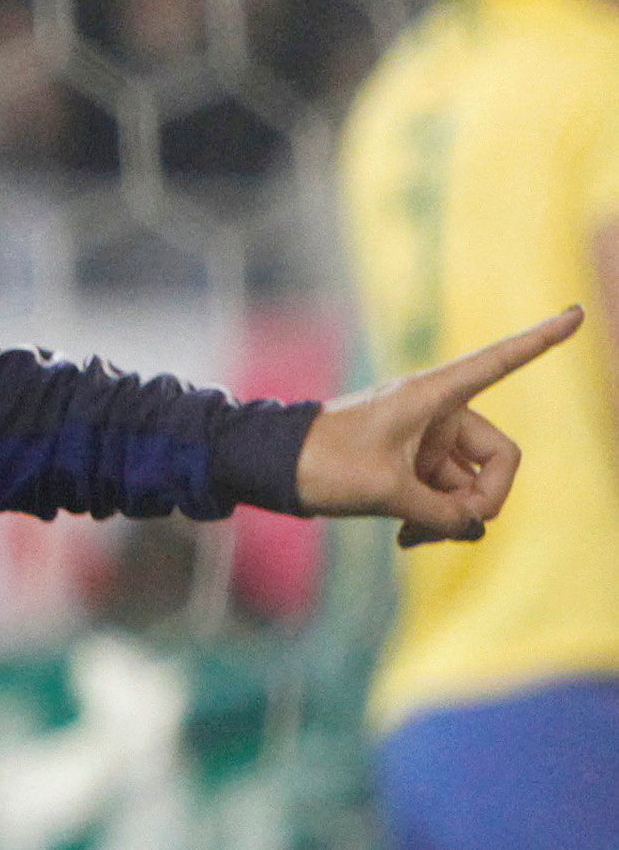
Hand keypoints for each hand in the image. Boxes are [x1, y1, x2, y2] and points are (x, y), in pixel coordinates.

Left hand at [295, 306, 584, 545]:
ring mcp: (428, 439)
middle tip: (452, 527)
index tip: (579, 312)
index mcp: (433, 394)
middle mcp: (438, 411)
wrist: (269, 466)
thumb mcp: (388, 492)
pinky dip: (435, 518)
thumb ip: (444, 514)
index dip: (541, 340)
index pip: (499, 361)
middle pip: (500, 459)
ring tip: (412, 536)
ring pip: (471, 485)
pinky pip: (447, 495)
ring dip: (452, 516)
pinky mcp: (414, 463)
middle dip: (482, 500)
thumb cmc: (323, 463)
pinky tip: (407, 538)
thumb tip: (473, 525)